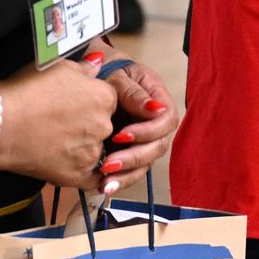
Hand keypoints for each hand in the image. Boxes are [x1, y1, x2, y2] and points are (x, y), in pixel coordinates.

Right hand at [0, 59, 119, 188]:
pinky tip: (71, 164)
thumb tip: (97, 62)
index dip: (91, 101)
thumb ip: (84, 67)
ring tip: (57, 141)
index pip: (108, 99)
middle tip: (62, 122)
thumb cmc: (27, 90)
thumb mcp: (58, 67)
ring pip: (96, 149)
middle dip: (89, 123)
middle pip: (104, 124)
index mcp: (103, 97)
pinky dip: (87, 172)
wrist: (1, 125)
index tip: (74, 103)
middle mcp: (104, 125)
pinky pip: (94, 177)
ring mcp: (92, 153)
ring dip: (84, 146)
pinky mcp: (78, 176)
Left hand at [81, 51, 182, 192]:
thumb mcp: (118, 77)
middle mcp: (156, 122)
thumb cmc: (107, 72)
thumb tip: (156, 108)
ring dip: (127, 175)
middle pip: (158, 146)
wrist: (93, 78)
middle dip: (134, 158)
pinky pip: (132, 170)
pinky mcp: (131, 151)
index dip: (148, 131)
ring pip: (146, 163)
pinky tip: (104, 186)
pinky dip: (119, 179)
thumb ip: (133, 93)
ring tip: (105, 181)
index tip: (121, 136)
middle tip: (109, 163)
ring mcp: (145, 139)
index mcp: (158, 99)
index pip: (166, 120)